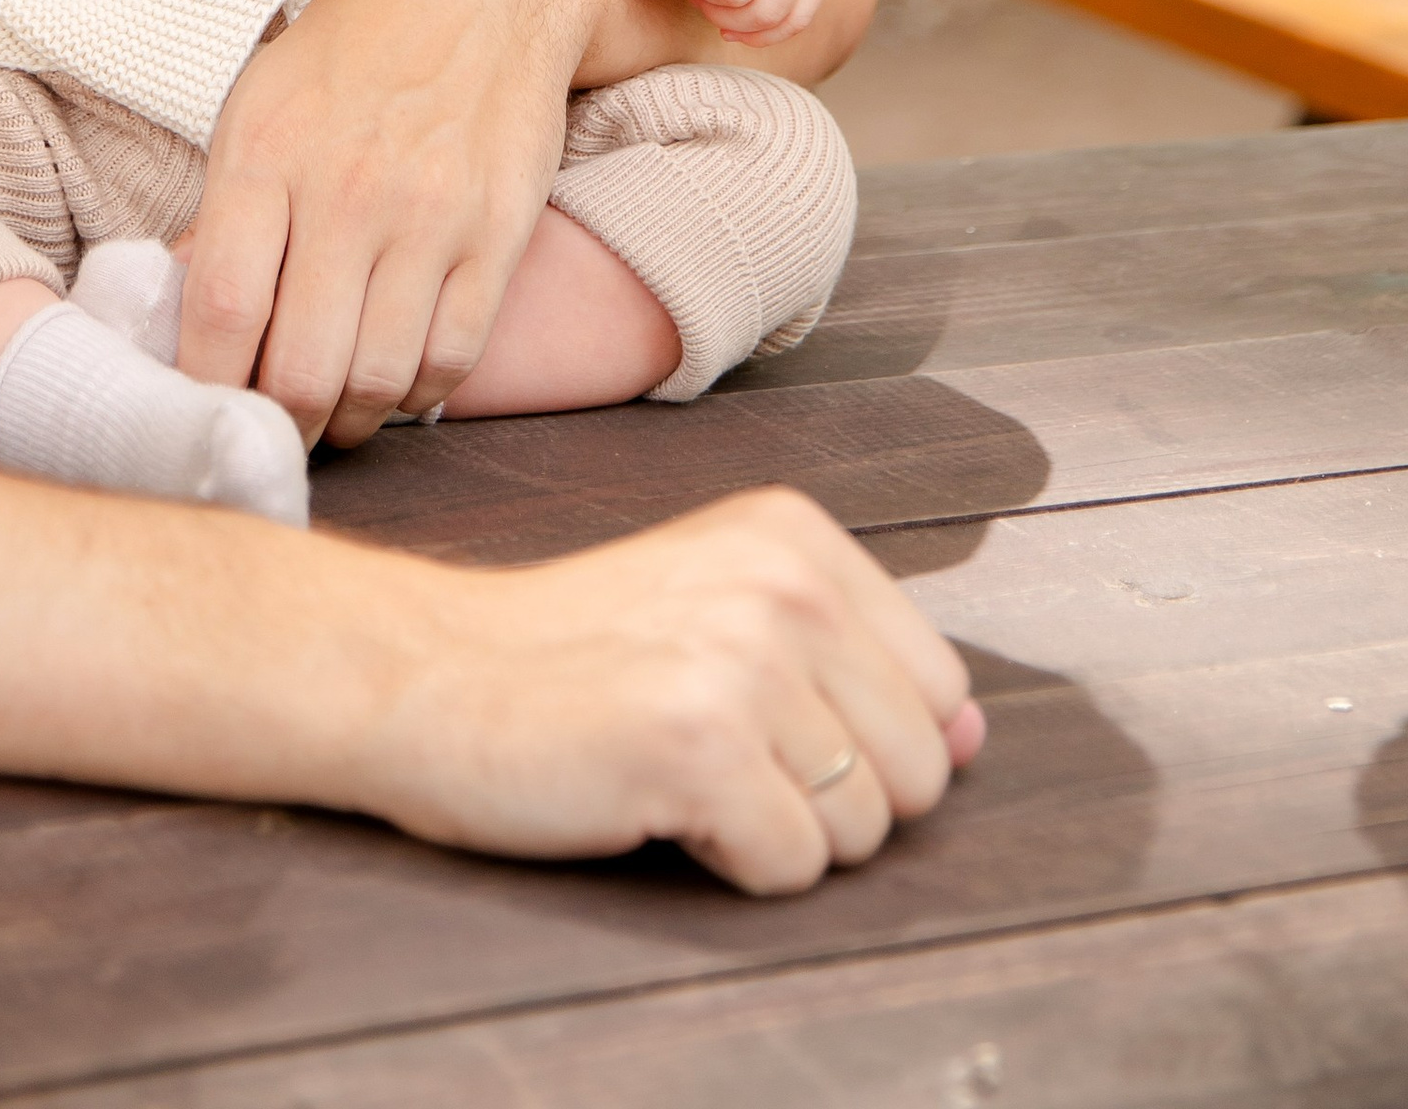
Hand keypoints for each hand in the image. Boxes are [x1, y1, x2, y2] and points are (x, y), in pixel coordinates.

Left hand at [181, 0, 606, 447]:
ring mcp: (430, 216)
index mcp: (267, 153)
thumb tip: (182, 310)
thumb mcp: (260, 101)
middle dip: (278, 421)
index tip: (204, 404)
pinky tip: (395, 380)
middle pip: (300, 367)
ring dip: (346, 420)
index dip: (205, 383)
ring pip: (378, 379)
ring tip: (331, 411)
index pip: (221, 309)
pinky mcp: (497, 233)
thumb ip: (223, 210)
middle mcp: (347, 190)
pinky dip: (417, 394)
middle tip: (271, 424)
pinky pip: (453, 357)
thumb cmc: (354, 48)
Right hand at [375, 488, 985, 887]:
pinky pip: (793, 871)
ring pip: (863, 831)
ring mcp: (743, 659)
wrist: (431, 675)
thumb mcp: (723, 609)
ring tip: (685, 772)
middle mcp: (783, 583)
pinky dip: (730, 864)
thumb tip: (976, 736)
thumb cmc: (574, 654)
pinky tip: (656, 801)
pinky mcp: (698, 745)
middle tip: (718, 754)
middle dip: (831, 798)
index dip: (863, 739)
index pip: (940, 690)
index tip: (766, 720)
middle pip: (919, 771)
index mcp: (797, 536)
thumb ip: (858, 662)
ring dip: (778, 832)